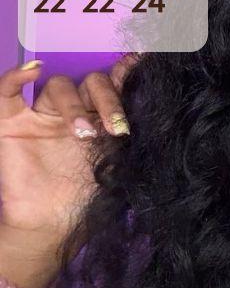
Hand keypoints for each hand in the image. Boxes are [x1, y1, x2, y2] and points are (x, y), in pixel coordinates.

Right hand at [0, 55, 135, 259]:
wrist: (50, 225)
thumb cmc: (84, 199)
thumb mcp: (115, 166)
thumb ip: (126, 139)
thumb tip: (156, 117)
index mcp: (100, 118)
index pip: (114, 87)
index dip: (127, 73)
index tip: (143, 62)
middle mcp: (74, 110)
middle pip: (92, 83)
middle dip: (108, 101)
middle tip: (116, 129)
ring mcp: (41, 113)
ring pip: (59, 86)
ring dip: (75, 105)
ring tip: (83, 134)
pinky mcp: (11, 122)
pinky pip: (7, 91)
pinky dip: (16, 76)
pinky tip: (33, 71)